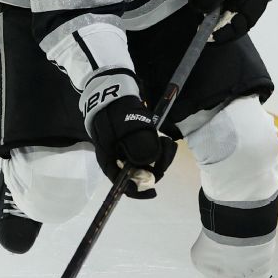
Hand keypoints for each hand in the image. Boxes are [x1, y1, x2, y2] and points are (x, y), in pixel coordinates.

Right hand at [82, 73, 175, 198]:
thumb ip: (138, 146)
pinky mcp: (134, 140)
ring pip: (145, 162)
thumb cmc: (115, 109)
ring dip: (160, 157)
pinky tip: (166, 141)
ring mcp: (125, 148)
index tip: (153, 191)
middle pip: (137, 173)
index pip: (121, 183)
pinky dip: (158, 149)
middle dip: (156, 166)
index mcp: (109, 158)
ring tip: (169, 143)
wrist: (112, 86)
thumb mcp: (126, 127)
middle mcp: (117, 157)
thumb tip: (149, 166)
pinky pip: (148, 151)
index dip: (137, 190)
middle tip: (168, 149)